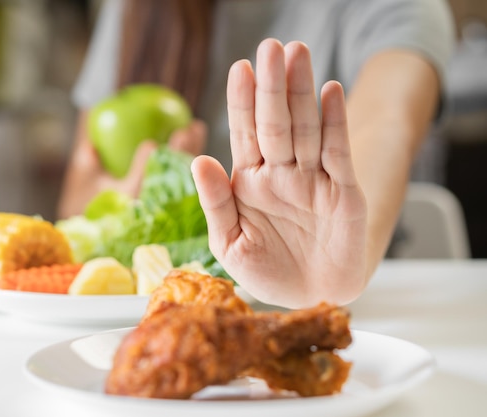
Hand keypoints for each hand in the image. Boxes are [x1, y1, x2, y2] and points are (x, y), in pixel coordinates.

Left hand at [191, 39, 367, 307]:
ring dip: (302, 92)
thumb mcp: (231, 243)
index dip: (242, 102)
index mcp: (249, 182)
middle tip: (272, 48)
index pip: (244, 134)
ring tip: (298, 54)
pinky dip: (335, 123)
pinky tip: (330, 92)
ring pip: (307, 128)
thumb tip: (200, 161)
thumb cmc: (267, 271)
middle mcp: (280, 173)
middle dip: (272, 86)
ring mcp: (312, 179)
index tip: (239, 69)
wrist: (311, 297)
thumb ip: (217, 203)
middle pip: (276, 122)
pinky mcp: (343, 192)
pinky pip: (338, 152)